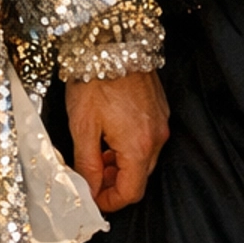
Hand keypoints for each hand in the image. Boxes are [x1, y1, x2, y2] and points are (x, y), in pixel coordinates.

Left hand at [65, 71, 169, 211]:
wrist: (113, 41)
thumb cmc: (96, 78)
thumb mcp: (83, 126)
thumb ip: (87, 164)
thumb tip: (89, 191)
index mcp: (138, 147)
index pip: (131, 192)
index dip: (110, 201)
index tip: (94, 199)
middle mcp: (156, 138)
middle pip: (139, 177)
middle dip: (114, 183)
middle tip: (91, 177)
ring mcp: (161, 123)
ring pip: (143, 158)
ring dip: (121, 164)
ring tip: (97, 154)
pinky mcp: (160, 110)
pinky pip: (147, 139)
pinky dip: (129, 146)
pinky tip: (110, 135)